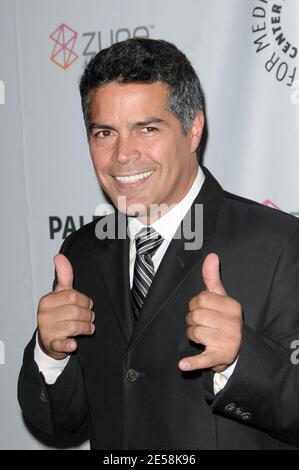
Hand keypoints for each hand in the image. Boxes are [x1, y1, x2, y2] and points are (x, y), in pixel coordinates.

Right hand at [37, 254, 94, 359]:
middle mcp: (44, 314)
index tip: (88, 305)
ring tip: (88, 327)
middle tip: (90, 318)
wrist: (49, 340)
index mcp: (47, 300)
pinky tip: (73, 344)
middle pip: (76, 311)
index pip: (73, 296)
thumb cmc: (57, 313)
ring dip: (86, 327)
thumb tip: (59, 256)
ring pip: (75, 326)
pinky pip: (62, 344)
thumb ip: (63, 275)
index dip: (85, 301)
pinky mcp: (51, 344)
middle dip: (88, 315)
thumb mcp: (60, 294)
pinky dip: (68, 345)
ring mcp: (47, 330)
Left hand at [178, 253, 241, 372]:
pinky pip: (203, 359)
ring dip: (192, 334)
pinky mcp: (220, 357)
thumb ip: (212, 277)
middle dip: (192, 320)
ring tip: (203, 336)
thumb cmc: (223, 318)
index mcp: (232, 306)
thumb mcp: (220, 297)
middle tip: (202, 324)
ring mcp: (228, 341)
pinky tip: (183, 364)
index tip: (203, 310)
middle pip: (195, 315)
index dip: (195, 305)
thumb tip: (211, 255)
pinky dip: (192, 362)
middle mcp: (232, 323)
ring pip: (194, 332)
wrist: (237, 348)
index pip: (201, 299)